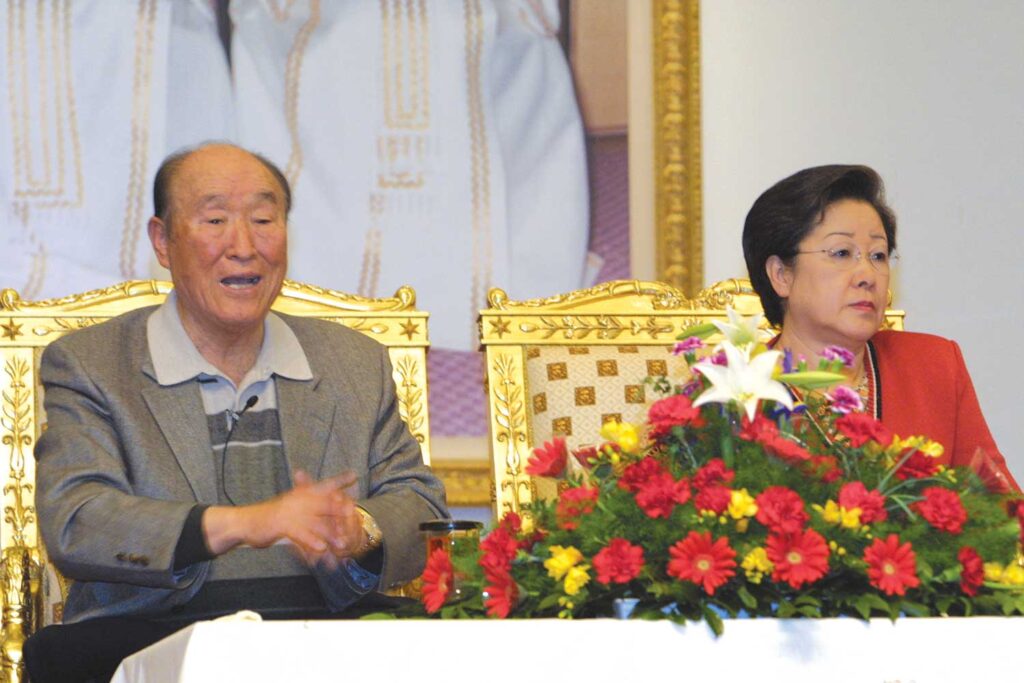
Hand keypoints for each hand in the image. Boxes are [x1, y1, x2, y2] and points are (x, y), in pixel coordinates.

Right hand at [202, 470, 363, 558]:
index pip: (322, 484)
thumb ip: (307, 504)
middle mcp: (297, 499)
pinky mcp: (281, 524)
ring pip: (316, 523)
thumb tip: (325, 504)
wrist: (246, 522)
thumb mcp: (291, 506)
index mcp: (300, 494)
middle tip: (357, 519)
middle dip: (342, 512)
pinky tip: (321, 548)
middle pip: (325, 504)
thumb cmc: (272, 517)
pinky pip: (300, 533)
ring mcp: (290, 511)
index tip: (353, 474)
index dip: (338, 480)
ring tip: (344, 545)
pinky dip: (310, 541)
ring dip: (331, 535)